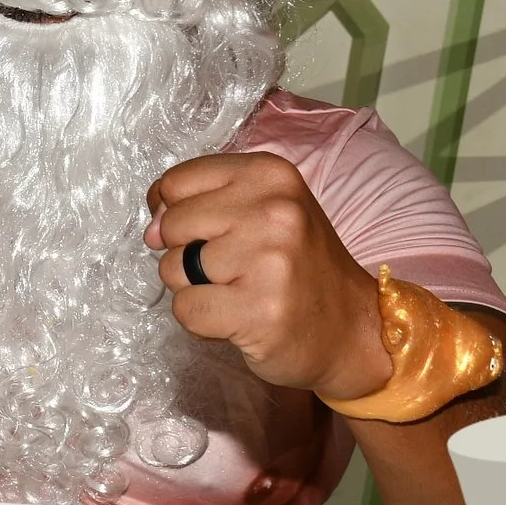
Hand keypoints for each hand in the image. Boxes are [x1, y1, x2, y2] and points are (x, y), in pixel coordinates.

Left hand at [147, 152, 390, 398]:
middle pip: (171, 225)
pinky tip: (239, 318)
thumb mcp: (261, 211)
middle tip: (233, 269)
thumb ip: (200, 205)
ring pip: (172, 269)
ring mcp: (269, 261)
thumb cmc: (298, 267)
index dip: (174, 212)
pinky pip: (186, 310)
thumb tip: (150, 228)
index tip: (206, 232)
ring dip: (195, 288)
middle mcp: (273, 210)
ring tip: (240, 292)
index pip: (175, 183)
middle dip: (186, 252)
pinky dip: (202, 321)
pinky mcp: (260, 311)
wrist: (355, 330)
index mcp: (270, 174)